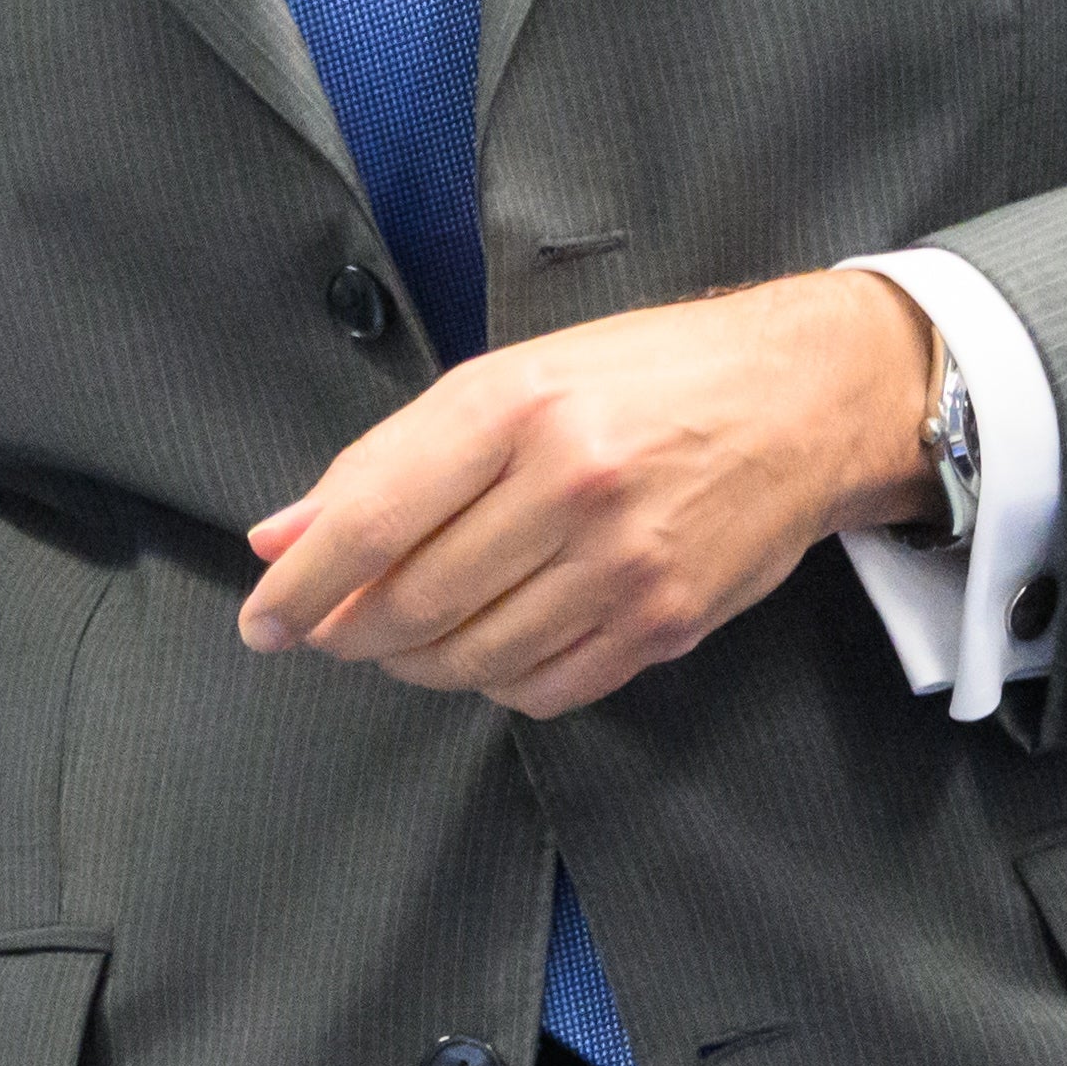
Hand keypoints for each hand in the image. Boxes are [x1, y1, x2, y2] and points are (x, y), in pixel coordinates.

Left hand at [240, 271, 937, 719]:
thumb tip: (283, 538)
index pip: (371, 520)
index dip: (300, 587)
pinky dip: (495, 682)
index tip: (263, 621)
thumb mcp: (508, 379)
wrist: (803, 397)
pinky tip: (489, 647)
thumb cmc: (644, 376)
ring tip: (406, 636)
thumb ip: (388, 460)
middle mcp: (572, 484)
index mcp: (517, 405)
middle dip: (349, 632)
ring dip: (416, 663)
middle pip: (413, 604)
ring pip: (472, 660)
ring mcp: (625, 563)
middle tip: (330, 630)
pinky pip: (544, 689)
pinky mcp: (666, 622)